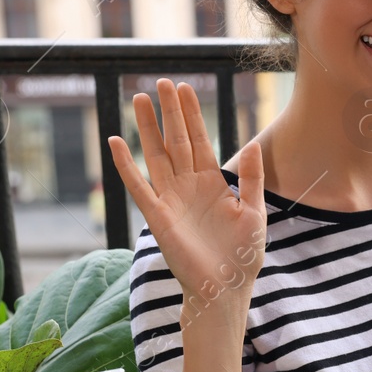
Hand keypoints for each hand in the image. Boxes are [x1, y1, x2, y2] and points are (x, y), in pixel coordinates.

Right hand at [106, 79, 266, 307]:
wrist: (226, 289)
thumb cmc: (242, 256)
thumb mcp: (254, 212)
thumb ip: (253, 179)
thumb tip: (253, 143)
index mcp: (212, 184)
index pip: (199, 140)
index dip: (191, 114)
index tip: (184, 87)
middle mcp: (189, 187)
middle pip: (176, 141)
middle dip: (169, 112)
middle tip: (160, 82)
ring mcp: (171, 200)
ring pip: (156, 155)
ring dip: (147, 128)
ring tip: (137, 98)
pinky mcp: (158, 217)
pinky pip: (138, 186)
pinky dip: (126, 165)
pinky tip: (116, 141)